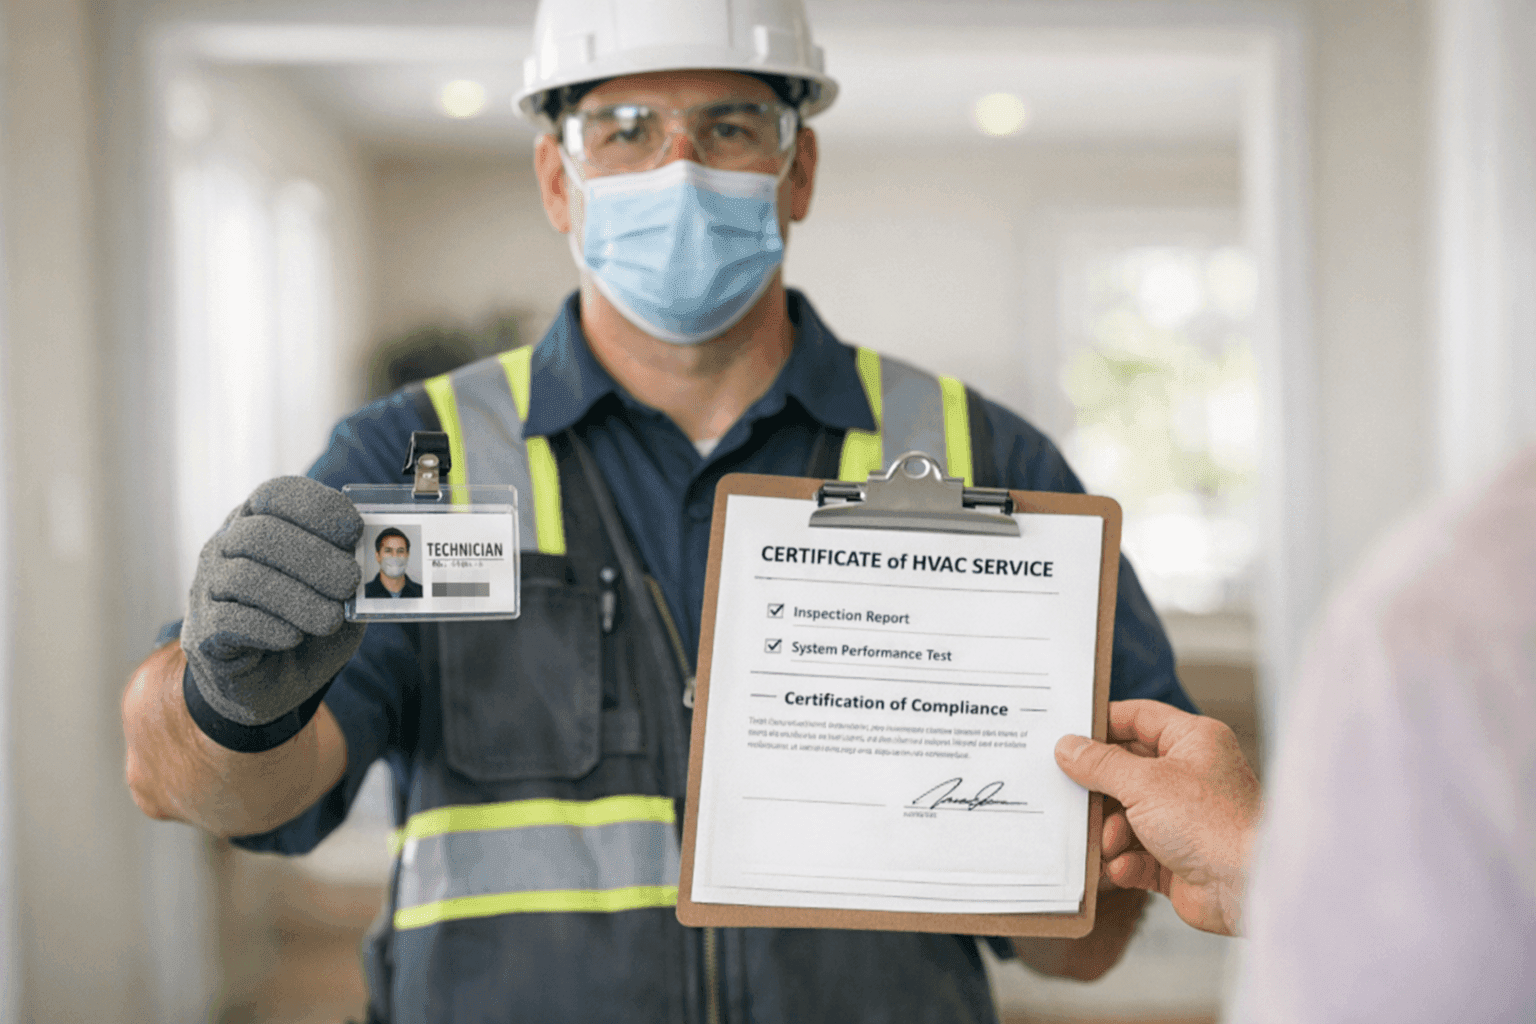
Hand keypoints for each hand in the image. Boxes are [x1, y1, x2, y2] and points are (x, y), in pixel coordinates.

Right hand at [182, 476, 364, 732]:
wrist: (273, 679)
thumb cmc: (308, 621)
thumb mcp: (339, 592)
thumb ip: (353, 571)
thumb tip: (373, 557)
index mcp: (260, 523)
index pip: (275, 494)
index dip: (316, 507)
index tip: (354, 531)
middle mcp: (225, 548)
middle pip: (258, 534)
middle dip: (312, 557)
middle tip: (349, 583)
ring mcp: (208, 588)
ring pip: (243, 577)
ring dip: (297, 599)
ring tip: (330, 620)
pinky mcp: (203, 632)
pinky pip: (228, 621)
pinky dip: (269, 628)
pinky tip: (294, 637)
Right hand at [1054, 700, 1260, 936]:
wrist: (1249, 888)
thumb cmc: (1214, 825)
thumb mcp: (1144, 782)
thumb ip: (1100, 764)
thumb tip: (1068, 747)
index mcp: (1193, 742)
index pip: (1139, 719)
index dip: (1102, 725)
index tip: (1067, 737)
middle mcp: (1190, 776)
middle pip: (1126, 771)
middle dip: (1101, 791)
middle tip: (1075, 796)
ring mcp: (1184, 819)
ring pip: (1126, 815)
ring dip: (1111, 832)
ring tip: (1111, 843)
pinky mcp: (1178, 858)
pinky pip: (1135, 853)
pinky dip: (1125, 861)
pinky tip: (1124, 867)